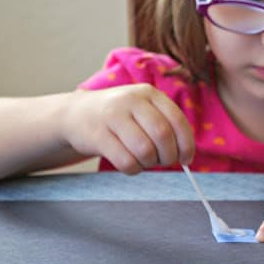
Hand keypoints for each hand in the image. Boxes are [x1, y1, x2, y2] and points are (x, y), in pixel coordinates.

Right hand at [62, 84, 194, 173]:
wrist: (77, 114)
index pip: (177, 120)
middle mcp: (131, 100)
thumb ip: (165, 124)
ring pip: (144, 150)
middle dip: (168, 156)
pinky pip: (125, 161)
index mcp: (149, 93)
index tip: (187, 159)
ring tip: (143, 160)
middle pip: (162, 135)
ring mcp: (112, 116)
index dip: (186, 144)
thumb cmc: (120, 117)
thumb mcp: (143, 109)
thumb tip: (187, 154)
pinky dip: (133, 169)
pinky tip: (129, 164)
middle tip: (162, 162)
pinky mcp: (97, 135)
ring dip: (149, 163)